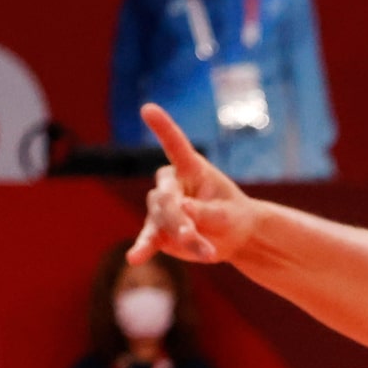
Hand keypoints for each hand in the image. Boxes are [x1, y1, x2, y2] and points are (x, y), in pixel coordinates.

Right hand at [131, 105, 260, 266]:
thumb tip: (183, 208)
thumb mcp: (230, 214)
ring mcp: (161, 208)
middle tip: (193, 235)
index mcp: (192, 168)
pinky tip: (133, 258)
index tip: (148, 108)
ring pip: (161, 220)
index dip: (163, 127)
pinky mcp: (157, 231)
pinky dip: (143, 248)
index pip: (175, 145)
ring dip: (181, 237)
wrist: (233, 238)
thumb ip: (207, 211)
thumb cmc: (233, 216)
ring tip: (206, 251)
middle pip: (165, 197)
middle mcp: (171, 184)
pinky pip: (149, 239)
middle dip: (179, 217)